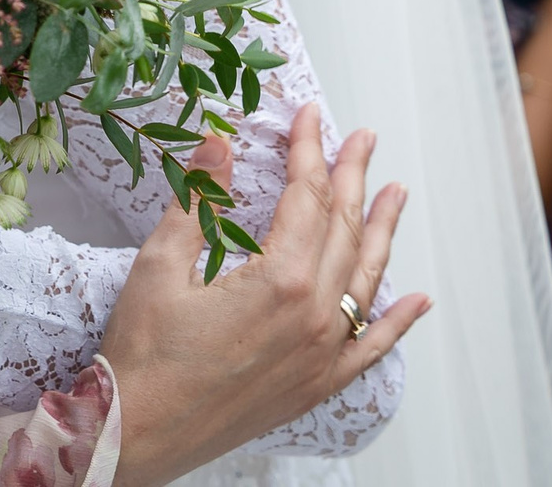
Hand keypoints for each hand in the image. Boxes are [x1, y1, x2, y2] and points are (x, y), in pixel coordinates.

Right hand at [99, 107, 427, 486]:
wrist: (135, 433)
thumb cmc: (143, 353)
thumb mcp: (160, 264)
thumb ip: (199, 200)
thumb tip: (218, 142)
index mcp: (280, 280)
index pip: (307, 197)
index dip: (309, 150)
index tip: (310, 117)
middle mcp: (314, 316)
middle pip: (343, 229)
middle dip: (352, 177)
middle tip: (362, 139)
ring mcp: (321, 354)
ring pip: (365, 279)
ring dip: (383, 231)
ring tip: (396, 193)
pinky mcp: (315, 385)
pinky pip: (370, 348)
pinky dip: (397, 322)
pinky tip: (416, 300)